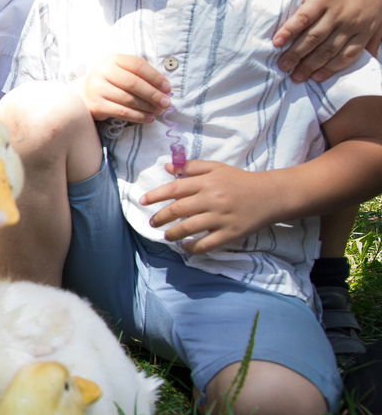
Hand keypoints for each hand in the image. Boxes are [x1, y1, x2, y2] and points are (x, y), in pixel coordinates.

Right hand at [78, 55, 171, 122]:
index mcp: (113, 60)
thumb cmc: (111, 82)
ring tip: (159, 111)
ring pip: (129, 99)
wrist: (85, 94)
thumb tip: (164, 90)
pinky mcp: (96, 105)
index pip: (138, 65)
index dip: (155, 77)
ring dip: (148, 107)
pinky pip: (122, 112)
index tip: (168, 88)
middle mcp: (102, 72)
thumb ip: (141, 76)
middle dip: (153, 94)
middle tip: (166, 103)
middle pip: (133, 83)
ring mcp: (97, 89)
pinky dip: (138, 116)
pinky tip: (148, 118)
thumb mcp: (123, 71)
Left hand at [142, 160, 279, 253]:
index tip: (142, 201)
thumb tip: (167, 167)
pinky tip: (185, 246)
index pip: (174, 189)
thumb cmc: (240, 180)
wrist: (272, 195)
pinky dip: (192, 247)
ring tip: (166, 235)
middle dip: (160, 217)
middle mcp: (212, 199)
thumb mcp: (217, 168)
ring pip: (189, 228)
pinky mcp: (230, 233)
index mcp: (207, 182)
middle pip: (178, 210)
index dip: (156, 195)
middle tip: (152, 222)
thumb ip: (191, 167)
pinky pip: (206, 244)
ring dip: (173, 233)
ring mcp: (221, 218)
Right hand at [272, 0, 381, 82]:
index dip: (330, 69)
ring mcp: (335, 11)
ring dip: (296, 54)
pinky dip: (289, 31)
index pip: (345, 55)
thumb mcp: (381, 15)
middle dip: (309, 66)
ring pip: (313, 38)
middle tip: (294, 78)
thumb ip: (374, 37)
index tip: (315, 78)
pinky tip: (277, 41)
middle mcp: (349, 23)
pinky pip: (303, 18)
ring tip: (283, 65)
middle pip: (326, 50)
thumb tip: (370, 57)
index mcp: (363, 29)